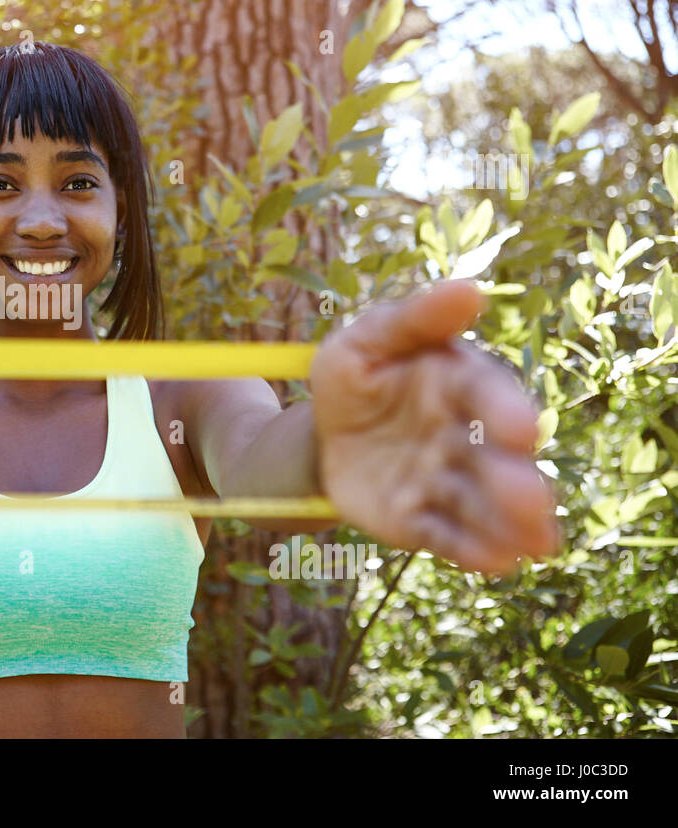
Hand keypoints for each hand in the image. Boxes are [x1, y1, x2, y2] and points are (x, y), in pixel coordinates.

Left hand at [309, 278, 560, 575]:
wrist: (319, 432)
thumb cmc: (355, 374)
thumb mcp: (367, 339)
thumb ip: (413, 318)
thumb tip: (469, 289)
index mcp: (460, 383)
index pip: (487, 396)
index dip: (504, 411)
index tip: (519, 429)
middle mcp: (464, 436)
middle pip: (495, 459)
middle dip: (515, 480)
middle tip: (533, 499)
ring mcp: (445, 481)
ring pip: (479, 504)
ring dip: (506, 523)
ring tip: (532, 543)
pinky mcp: (419, 519)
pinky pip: (446, 536)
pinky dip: (471, 550)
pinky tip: (496, 563)